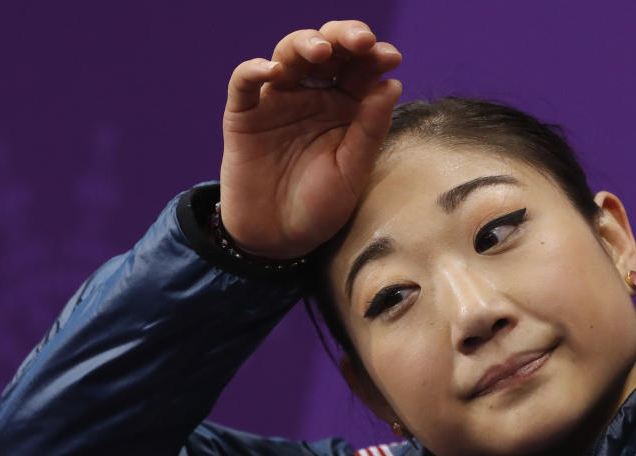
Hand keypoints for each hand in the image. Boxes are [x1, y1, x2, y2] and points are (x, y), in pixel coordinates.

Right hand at [219, 20, 402, 258]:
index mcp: (346, 106)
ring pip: (288, 54)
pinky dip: (253, 70)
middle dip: (344, 37)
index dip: (374, 55)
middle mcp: (313, 95)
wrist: (278, 239)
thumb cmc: (321, 205)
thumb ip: (370, 129)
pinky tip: (270, 70)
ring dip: (304, 44)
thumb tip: (391, 83)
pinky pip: (244, 82)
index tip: (390, 57)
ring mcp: (278, 100)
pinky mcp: (244, 114)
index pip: (361, 68)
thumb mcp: (352, 172)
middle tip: (360, 41)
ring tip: (320, 51)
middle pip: (327, 50)